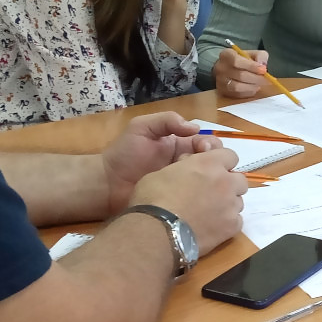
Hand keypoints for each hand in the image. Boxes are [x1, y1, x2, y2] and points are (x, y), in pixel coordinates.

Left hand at [100, 112, 223, 215]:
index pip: (205, 142)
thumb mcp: (142, 127)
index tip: (203, 148)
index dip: (210, 144)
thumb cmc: (124, 154)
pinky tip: (198, 193)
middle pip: (212, 161)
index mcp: (180, 145)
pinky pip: (196, 196)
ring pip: (208, 179)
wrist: (107, 184)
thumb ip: (166, 120)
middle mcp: (185, 164)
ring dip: (210, 177)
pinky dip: (203, 194)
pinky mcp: (179, 200)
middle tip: (204, 165)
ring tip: (200, 179)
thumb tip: (195, 128)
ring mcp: (183, 184)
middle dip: (214, 160)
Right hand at [129, 148, 247, 255]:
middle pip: (239, 180)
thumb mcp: (163, 171)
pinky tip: (212, 227)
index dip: (222, 162)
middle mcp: (225, 182)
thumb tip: (189, 167)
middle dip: (229, 184)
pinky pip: (237, 221)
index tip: (211, 170)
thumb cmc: (154, 198)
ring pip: (239, 201)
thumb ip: (183, 167)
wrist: (157, 231)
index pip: (230, 156)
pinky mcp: (231, 227)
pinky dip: (227, 223)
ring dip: (228, 204)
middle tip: (211, 193)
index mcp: (209, 163)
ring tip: (210, 212)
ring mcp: (231, 205)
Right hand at [214, 46, 268, 98]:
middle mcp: (220, 68)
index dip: (251, 66)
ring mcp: (220, 81)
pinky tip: (253, 89)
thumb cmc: (242, 60)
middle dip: (256, 79)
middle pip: (240, 75)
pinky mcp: (222, 91)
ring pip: (237, 87)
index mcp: (226, 55)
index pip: (237, 61)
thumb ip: (260, 56)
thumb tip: (263, 65)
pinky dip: (247, 93)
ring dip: (252, 87)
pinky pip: (236, 94)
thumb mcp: (252, 54)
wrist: (228, 69)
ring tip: (259, 85)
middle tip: (266, 80)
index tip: (263, 70)